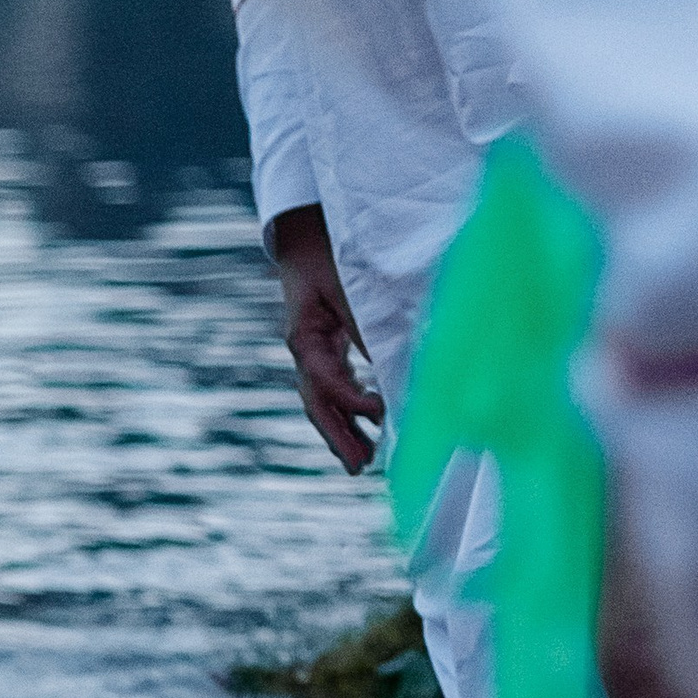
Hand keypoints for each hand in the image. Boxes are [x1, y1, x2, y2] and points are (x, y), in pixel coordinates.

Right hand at [270, 204, 383, 474]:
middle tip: (360, 467)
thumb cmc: (329, 248)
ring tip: (364, 459)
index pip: (325, 380)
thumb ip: (367, 322)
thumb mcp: (348, 281)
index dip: (351, 401)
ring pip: (324, 400)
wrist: (307, 229)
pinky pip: (334, 384)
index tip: (382, 411)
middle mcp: (304, 349)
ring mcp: (312, 349)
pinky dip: (350, 405)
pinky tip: (370, 420)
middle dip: (338, 436)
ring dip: (343, 429)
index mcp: (304, 335)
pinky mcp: (325, 345)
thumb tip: (393, 362)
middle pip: (317, 403)